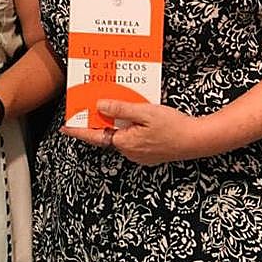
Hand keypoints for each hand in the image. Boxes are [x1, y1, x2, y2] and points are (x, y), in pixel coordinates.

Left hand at [60, 100, 210, 165]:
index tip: (64, 127)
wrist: (198, 141)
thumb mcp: (145, 112)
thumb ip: (120, 110)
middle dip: (99, 122)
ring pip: (121, 137)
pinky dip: (128, 128)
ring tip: (113, 107)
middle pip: (108, 135)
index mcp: (125, 142)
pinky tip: (134, 117)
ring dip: (116, 124)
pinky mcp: (149, 153)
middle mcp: (129, 151)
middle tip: (89, 108)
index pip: (95, 136)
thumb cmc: (173, 126)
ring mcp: (140, 154)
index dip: (78, 130)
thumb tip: (99, 107)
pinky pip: (132, 139)